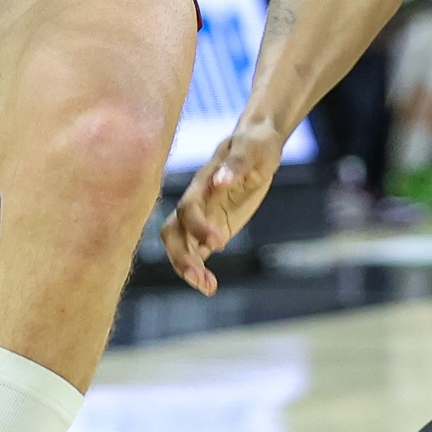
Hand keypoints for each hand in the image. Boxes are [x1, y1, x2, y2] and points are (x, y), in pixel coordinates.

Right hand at [162, 119, 285, 295]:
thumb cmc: (255, 144)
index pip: (188, 208)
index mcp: (202, 183)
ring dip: (188, 269)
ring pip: (181, 246)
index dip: (197, 226)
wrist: (258, 145)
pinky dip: (200, 271)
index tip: (219, 243)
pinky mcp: (210, 229)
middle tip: (200, 278)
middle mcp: (196, 202)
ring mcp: (201, 217)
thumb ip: (235, 165)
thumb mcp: (251, 149)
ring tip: (207, 287)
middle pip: (173, 232)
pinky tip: (210, 286)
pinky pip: (197, 253)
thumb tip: (218, 181)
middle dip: (181, 256)